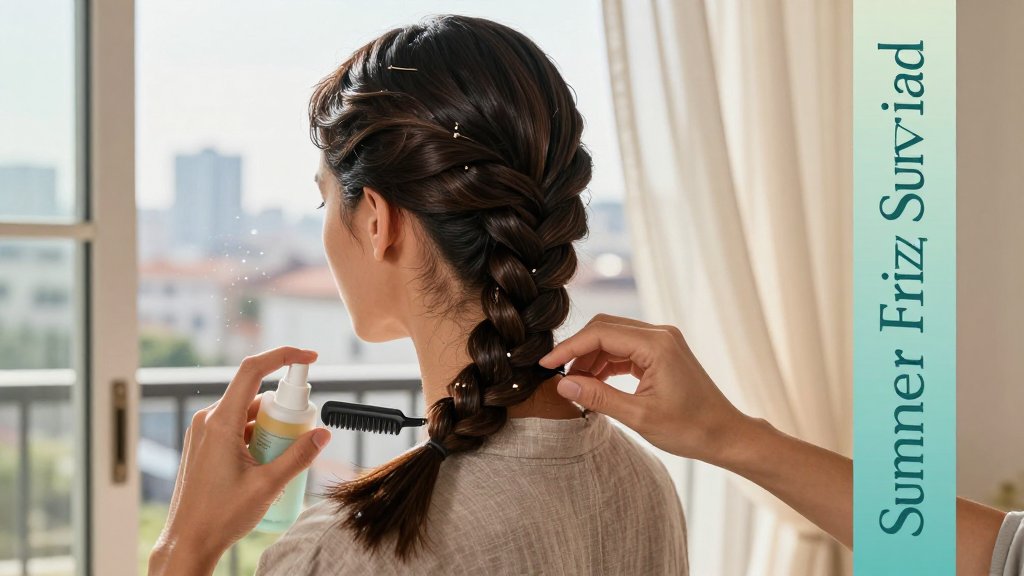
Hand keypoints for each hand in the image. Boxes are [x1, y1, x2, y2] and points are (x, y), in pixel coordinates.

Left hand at [149, 346, 331, 575]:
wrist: (188, 542)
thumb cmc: (220, 516)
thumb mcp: (268, 485)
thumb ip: (298, 456)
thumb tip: (323, 433)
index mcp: (220, 422)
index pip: (252, 370)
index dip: (283, 356)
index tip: (309, 358)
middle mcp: (208, 420)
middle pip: (255, 395)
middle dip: (282, 411)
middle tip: (298, 438)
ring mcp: (203, 432)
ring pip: (246, 413)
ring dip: (269, 427)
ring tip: (277, 462)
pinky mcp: (204, 444)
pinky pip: (236, 427)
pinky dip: (256, 437)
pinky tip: (264, 465)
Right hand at [540, 314, 750, 464]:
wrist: (725, 434)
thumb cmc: (690, 428)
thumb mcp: (639, 416)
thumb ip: (599, 397)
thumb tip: (563, 384)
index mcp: (656, 344)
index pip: (600, 333)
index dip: (569, 348)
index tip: (546, 365)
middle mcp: (659, 334)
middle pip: (604, 328)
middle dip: (578, 350)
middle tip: (557, 376)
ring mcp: (661, 341)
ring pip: (612, 337)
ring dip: (591, 358)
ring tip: (575, 385)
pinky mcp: (661, 352)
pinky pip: (624, 349)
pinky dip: (605, 363)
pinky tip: (593, 383)